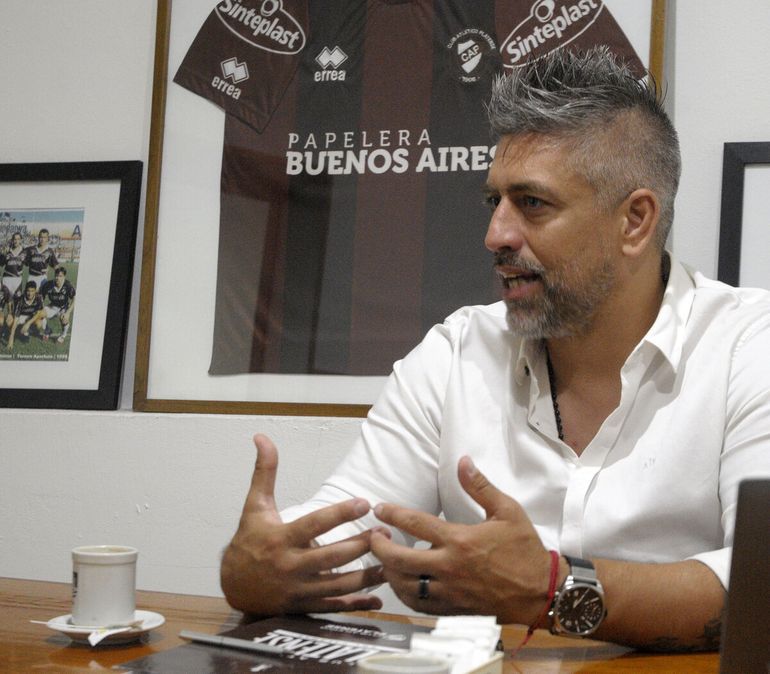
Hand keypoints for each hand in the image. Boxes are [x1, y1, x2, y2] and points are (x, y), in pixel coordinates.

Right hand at [220, 434, 384, 615]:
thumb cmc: (249, 540)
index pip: (315, 524)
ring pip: (338, 585)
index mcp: (281, 538)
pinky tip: (377, 600)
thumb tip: (262, 437)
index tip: (365, 502)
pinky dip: (357, 605)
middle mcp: (291, 566)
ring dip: (367, 575)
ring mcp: (298, 590)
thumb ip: (264, 471)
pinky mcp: (304, 606)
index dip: (340, 513)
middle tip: (386, 532)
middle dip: (361, 545)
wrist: (233, 585)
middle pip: (333, 557)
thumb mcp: (255, 505)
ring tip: (390, 561)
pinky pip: (334, 607)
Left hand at [370, 456, 559, 623]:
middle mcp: (449, 567)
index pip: (415, 524)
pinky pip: (418, 605)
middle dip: (379, 547)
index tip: (378, 508)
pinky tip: (401, 583)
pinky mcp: (453, 610)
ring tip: (383, 559)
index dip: (392, 514)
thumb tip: (463, 461)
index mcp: (459, 540)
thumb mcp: (507, 511)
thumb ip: (480, 486)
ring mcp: (449, 591)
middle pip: (399, 559)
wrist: (540, 592)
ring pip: (404, 585)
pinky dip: (404, 594)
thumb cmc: (525, 549)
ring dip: (388, 571)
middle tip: (372, 536)